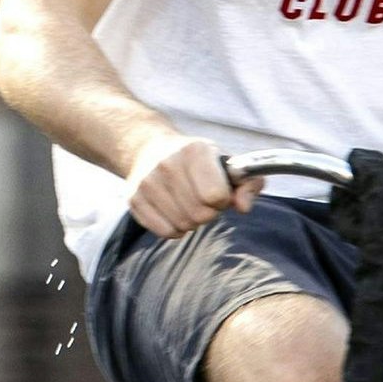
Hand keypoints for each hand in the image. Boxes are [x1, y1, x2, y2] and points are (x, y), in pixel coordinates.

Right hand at [125, 133, 254, 237]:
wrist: (151, 150)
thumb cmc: (198, 162)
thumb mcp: (228, 165)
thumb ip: (249, 184)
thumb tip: (243, 207)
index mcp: (195, 150)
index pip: (216, 195)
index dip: (222, 199)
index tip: (218, 192)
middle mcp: (168, 163)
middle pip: (200, 214)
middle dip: (207, 212)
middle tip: (202, 200)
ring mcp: (147, 181)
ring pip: (183, 225)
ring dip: (190, 221)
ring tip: (187, 204)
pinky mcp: (134, 199)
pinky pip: (164, 231)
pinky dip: (173, 228)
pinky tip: (173, 212)